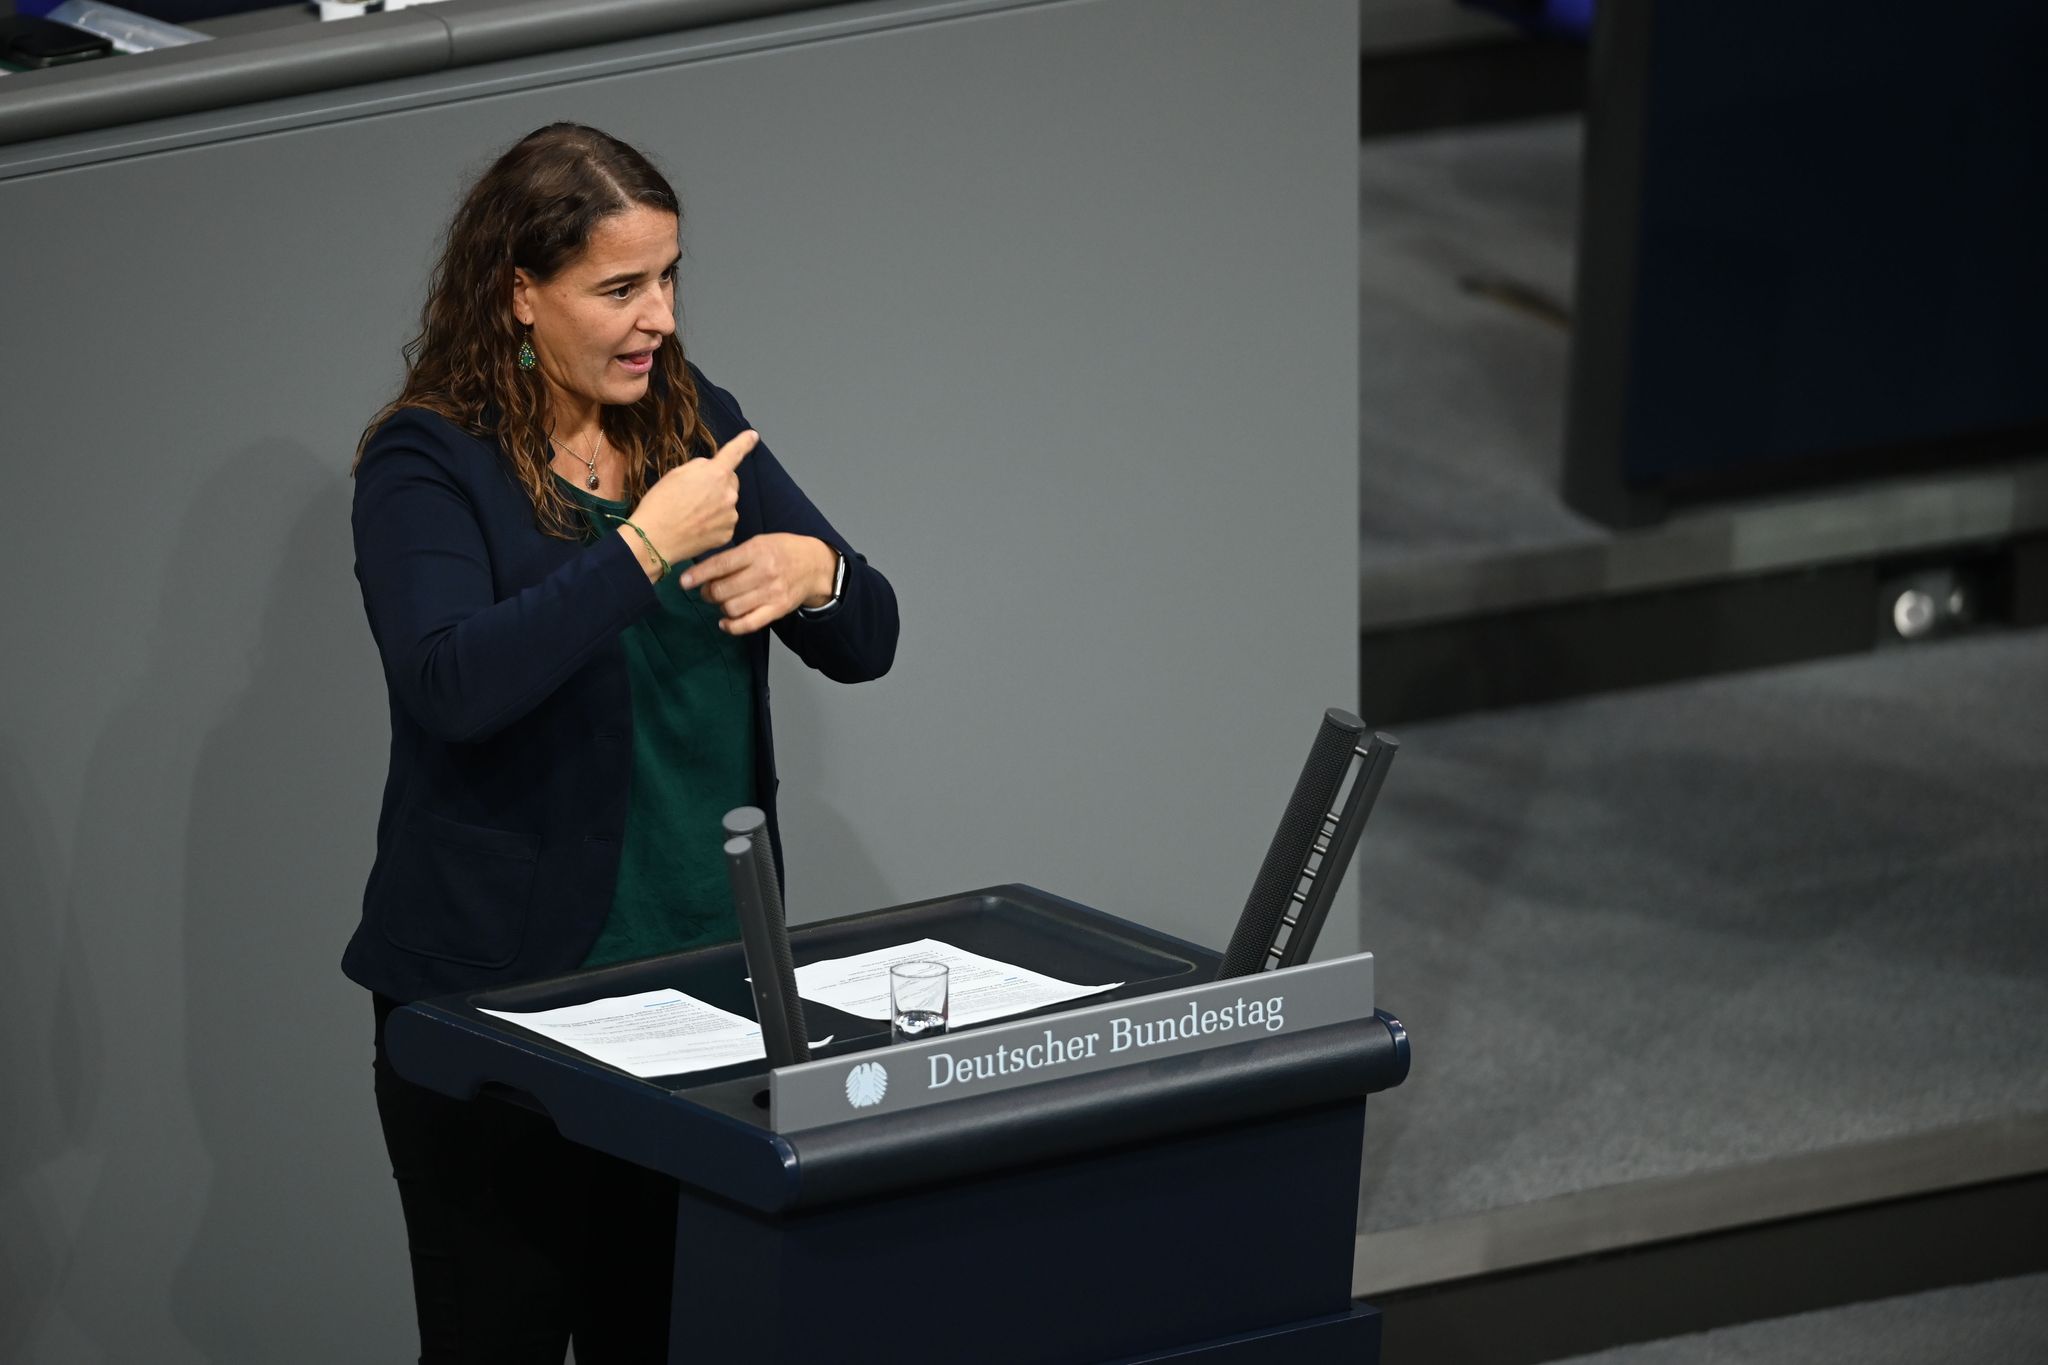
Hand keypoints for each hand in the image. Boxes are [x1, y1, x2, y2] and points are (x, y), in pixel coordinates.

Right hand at [626, 429, 756, 566]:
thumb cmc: (660, 504)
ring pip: (727, 503)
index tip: (753, 436)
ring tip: (692, 514)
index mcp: (715, 474)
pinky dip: (715, 522)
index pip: (734, 452)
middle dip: (718, 484)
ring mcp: (730, 515)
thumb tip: (710, 469)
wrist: (654, 540)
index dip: (744, 442)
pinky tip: (697, 526)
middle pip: (730, 481)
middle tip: (695, 494)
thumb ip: (700, 467)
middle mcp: (729, 494)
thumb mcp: (676, 474)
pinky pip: (725, 522)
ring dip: (716, 504)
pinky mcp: (728, 533)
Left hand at [680, 533, 838, 635]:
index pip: (720, 565)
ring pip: (731, 608)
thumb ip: (733, 556)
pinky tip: (724, 622)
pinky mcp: (777, 610)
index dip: (698, 575)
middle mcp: (764, 572)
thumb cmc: (780, 550)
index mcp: (757, 551)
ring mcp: (771, 593)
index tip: (683, 582)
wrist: (814, 565)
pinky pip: (748, 624)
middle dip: (707, 593)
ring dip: (719, 607)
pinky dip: (731, 627)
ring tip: (721, 601)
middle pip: (722, 590)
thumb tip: (702, 572)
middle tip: (706, 591)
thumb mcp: (758, 542)